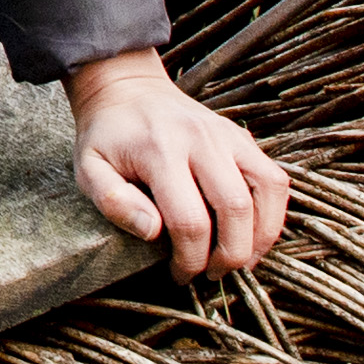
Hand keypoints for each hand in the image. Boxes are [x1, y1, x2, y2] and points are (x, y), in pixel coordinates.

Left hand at [63, 52, 290, 279]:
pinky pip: (274, 178)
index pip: (189, 221)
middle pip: (235, 208)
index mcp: (160, 150)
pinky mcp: (242, 136)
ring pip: (268, 190)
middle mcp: (200, 139)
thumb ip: (112, 201)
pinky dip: (273, 213)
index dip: (189, 259)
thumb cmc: (107, 137)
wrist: (127, 88)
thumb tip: (153, 232)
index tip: (179, 275)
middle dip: (229, 255)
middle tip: (212, 274)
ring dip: (261, 236)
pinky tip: (252, 234)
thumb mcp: (89, 168)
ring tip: (241, 261)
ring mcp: (227, 134)